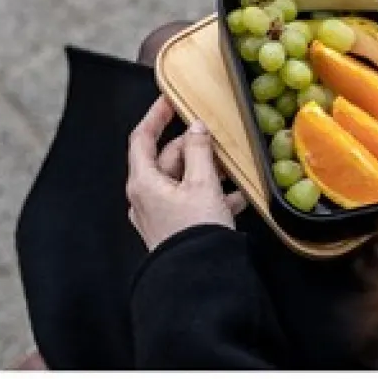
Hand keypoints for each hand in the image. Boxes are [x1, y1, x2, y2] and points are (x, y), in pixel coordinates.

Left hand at [126, 97, 245, 250]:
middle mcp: (146, 197)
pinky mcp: (175, 227)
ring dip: (208, 171)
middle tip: (217, 140)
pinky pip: (193, 201)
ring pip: (184, 180)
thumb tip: (196, 129)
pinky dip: (212, 194)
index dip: (155, 116)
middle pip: (168, 158)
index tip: (169, 100)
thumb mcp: (202, 183)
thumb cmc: (194, 233)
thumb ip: (199, 151)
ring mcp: (160, 214)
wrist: (198, 278)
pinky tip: (235, 196)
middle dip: (195, 148)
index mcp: (144, 182)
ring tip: (232, 170)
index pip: (142, 138)